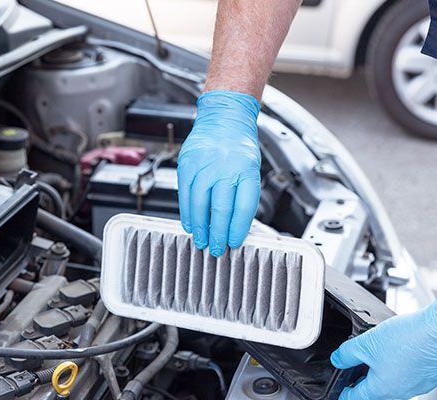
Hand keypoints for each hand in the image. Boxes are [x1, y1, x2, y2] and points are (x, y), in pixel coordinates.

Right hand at [177, 90, 260, 255]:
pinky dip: (186, 212)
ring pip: (199, 204)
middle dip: (218, 233)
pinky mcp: (187, 164)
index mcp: (246, 170)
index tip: (234, 242)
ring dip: (200, 227)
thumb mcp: (251, 168)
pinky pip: (184, 194)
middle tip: (217, 249)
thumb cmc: (239, 145)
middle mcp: (225, 167)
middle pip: (220, 209)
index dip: (237, 229)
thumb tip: (235, 226)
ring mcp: (204, 165)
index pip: (243, 207)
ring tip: (202, 241)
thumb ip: (243, 195)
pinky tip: (189, 223)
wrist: (224, 118)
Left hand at [330, 295, 436, 399]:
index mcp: (382, 390)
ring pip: (391, 384)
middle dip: (361, 380)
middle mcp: (400, 393)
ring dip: (380, 372)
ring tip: (375, 355)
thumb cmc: (407, 339)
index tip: (339, 390)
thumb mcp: (365, 343)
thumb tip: (337, 360)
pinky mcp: (427, 377)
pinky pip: (406, 376)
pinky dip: (397, 367)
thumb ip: (347, 354)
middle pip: (373, 392)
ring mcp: (416, 386)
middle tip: (354, 367)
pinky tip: (396, 351)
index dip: (343, 392)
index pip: (355, 397)